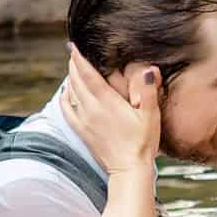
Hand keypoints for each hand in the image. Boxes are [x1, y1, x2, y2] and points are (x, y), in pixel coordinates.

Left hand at [64, 45, 159, 174]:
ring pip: (71, 94)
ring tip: (72, 69)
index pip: (88, 74)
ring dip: (70, 79)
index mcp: (107, 102)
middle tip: (73, 53)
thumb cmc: (143, 142)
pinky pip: (66, 111)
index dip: (79, 59)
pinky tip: (66, 93)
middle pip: (76, 81)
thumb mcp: (151, 116)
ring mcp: (84, 121)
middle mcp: (91, 110)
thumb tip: (146, 70)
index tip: (72, 46)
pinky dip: (64, 98)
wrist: (129, 169)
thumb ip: (148, 91)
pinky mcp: (82, 132)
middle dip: (73, 65)